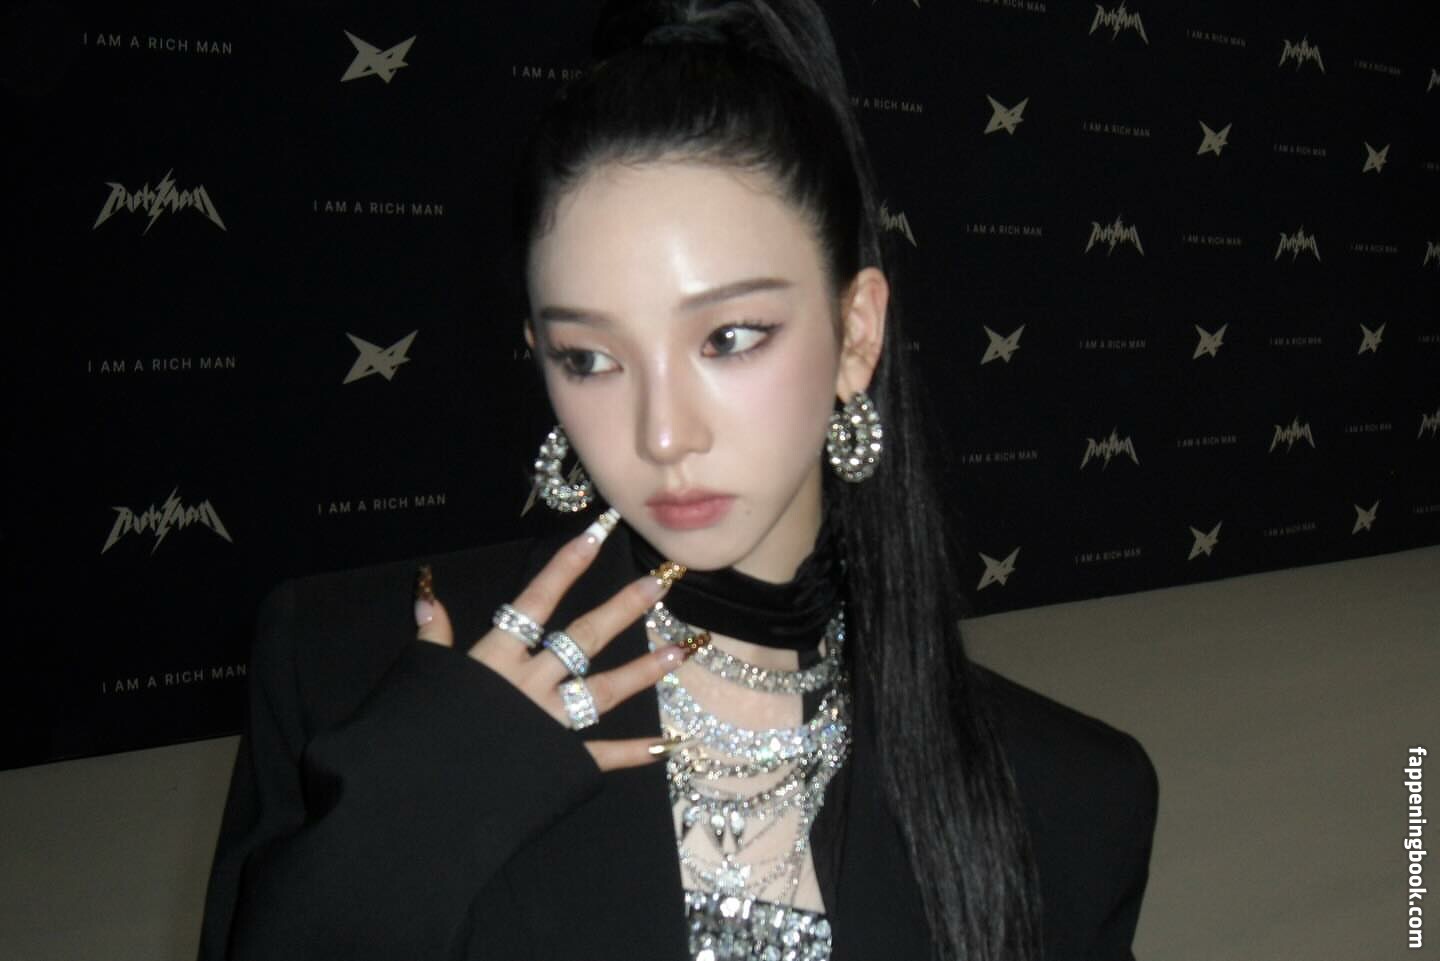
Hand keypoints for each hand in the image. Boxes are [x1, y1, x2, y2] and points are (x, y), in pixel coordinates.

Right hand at [413, 526, 686, 771]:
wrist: (417, 801)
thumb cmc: (411, 734)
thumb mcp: (419, 677)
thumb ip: (432, 635)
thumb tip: (427, 590)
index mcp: (494, 660)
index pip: (535, 602)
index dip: (565, 567)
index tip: (596, 535)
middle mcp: (528, 686)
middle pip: (582, 638)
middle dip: (623, 609)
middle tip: (659, 584)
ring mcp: (548, 725)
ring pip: (603, 690)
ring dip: (643, 671)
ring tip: (679, 651)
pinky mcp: (559, 765)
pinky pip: (602, 757)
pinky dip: (635, 753)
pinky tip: (669, 745)